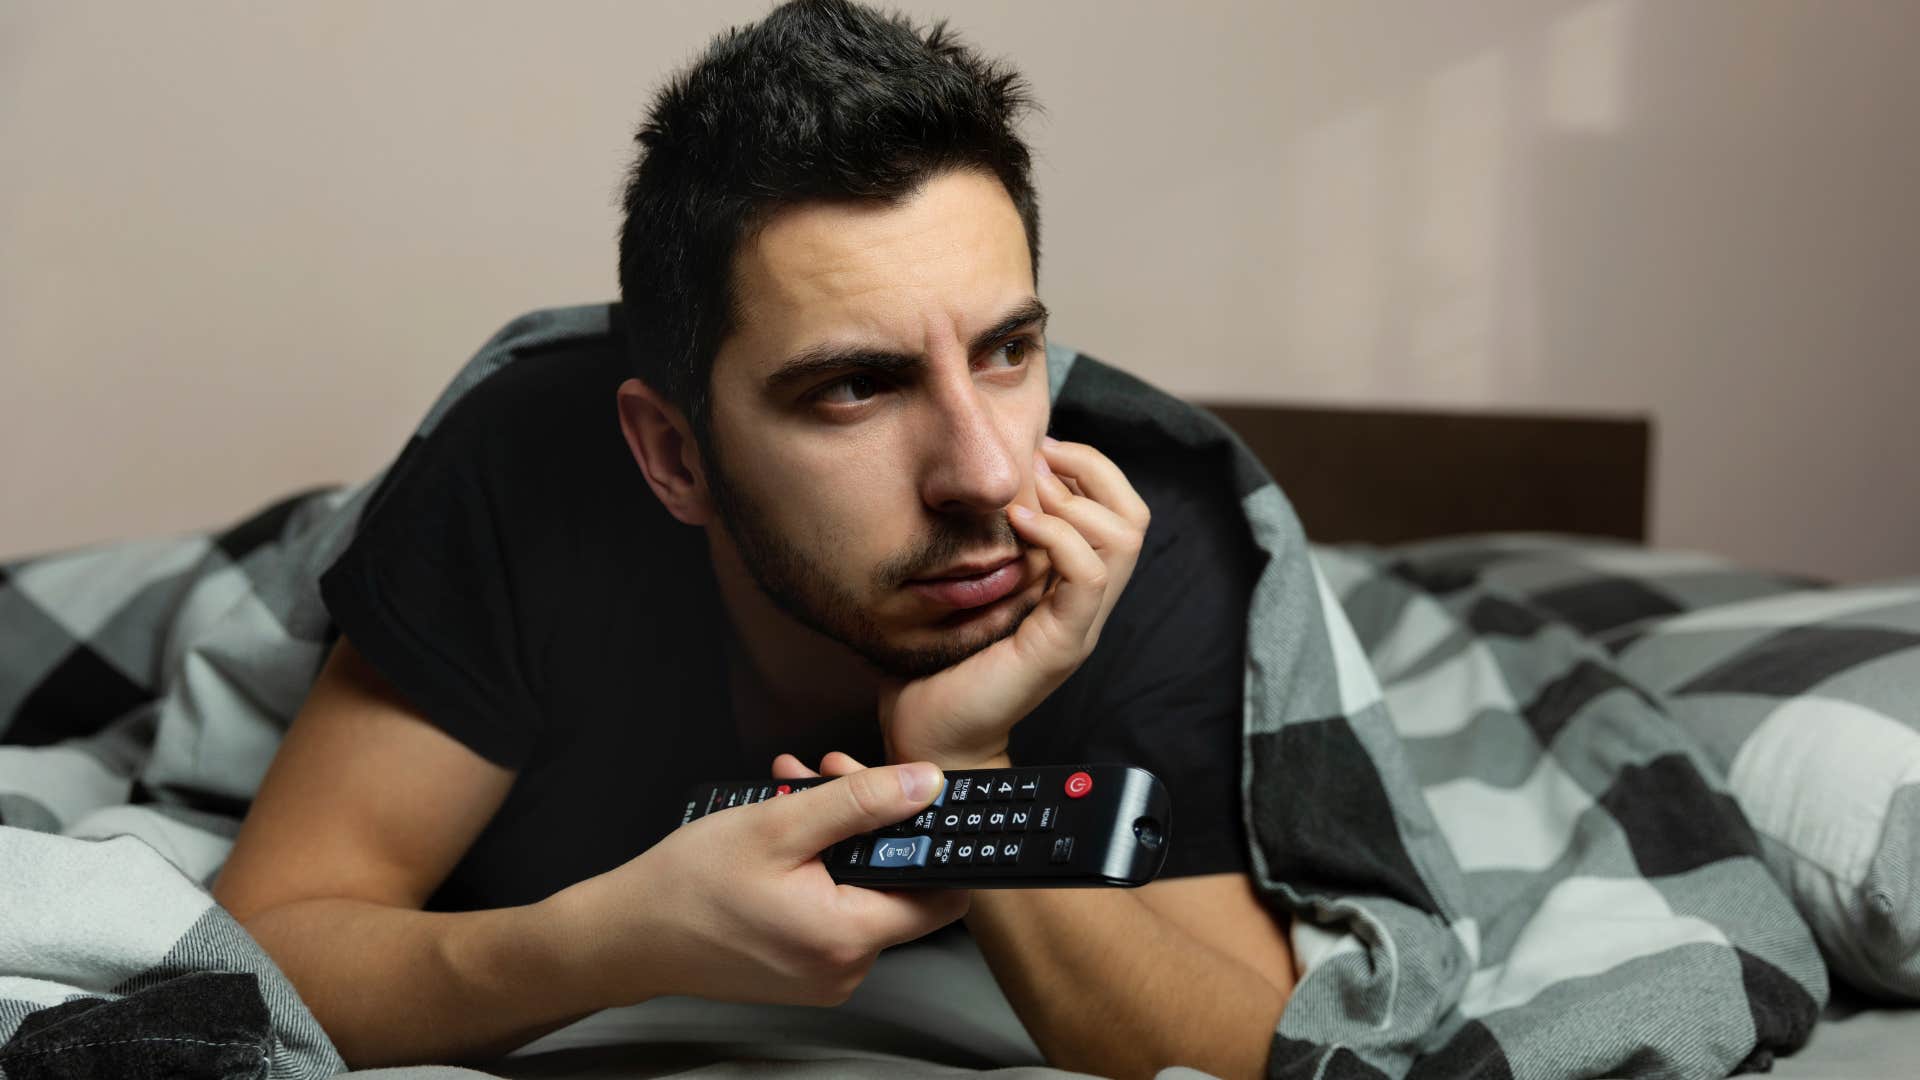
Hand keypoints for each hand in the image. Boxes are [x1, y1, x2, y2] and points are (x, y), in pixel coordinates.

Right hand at [547, 759, 966, 1008]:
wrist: (625, 936)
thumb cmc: (689, 884)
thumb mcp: (779, 824)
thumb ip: (860, 802)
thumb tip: (926, 784)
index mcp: (847, 938)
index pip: (942, 896)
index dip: (937, 843)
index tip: (919, 800)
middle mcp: (845, 968)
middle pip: (895, 885)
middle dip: (870, 820)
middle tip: (832, 773)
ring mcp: (823, 975)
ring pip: (860, 891)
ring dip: (837, 834)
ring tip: (796, 790)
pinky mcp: (801, 970)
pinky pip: (831, 909)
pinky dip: (817, 865)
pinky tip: (784, 827)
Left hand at [880, 437, 1149, 769]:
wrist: (930, 732)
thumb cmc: (939, 658)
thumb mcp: (970, 582)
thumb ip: (989, 538)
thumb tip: (986, 479)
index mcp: (1070, 585)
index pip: (1119, 510)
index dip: (1090, 467)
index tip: (1038, 450)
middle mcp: (1087, 603)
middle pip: (1135, 517)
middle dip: (1092, 470)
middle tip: (1037, 461)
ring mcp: (1080, 624)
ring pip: (1125, 541)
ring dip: (1075, 500)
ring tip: (1025, 496)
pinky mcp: (1061, 645)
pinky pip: (1089, 578)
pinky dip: (1060, 537)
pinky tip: (1019, 524)